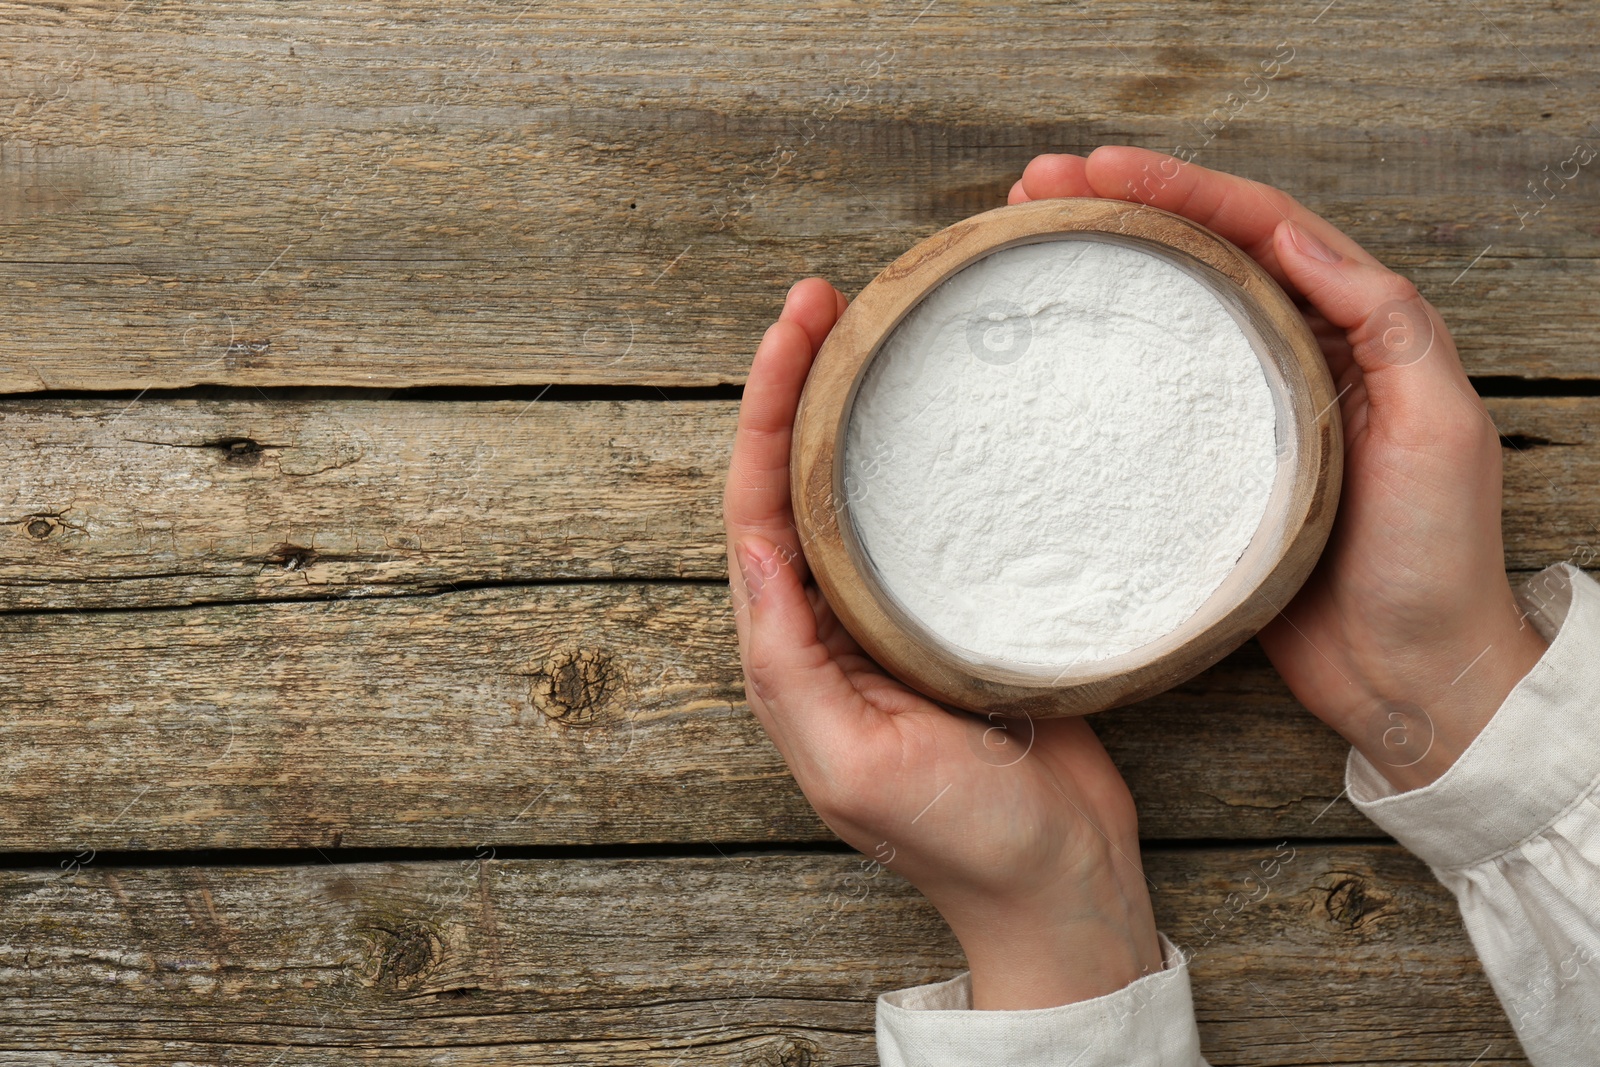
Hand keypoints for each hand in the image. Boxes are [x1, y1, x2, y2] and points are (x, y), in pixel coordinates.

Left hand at [723, 278, 1163, 1008]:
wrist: (1066, 887)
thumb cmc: (964, 843)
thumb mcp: (853, 769)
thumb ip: (789, 665)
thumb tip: (753, 548)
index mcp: (794, 654)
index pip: (759, 508)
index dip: (765, 411)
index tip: (796, 326)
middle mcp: (835, 623)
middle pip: (798, 479)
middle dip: (800, 383)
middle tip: (830, 296)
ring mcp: (900, 614)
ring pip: (859, 488)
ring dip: (854, 405)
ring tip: (874, 323)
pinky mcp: (967, 613)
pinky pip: (930, 518)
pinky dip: (923, 454)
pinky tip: (946, 406)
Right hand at [1011, 147, 1547, 790]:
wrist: (1410, 678)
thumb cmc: (1436, 560)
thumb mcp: (1441, 427)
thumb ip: (1386, 323)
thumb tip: (1296, 237)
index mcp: (1352, 334)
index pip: (1258, 231)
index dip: (1180, 190)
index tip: (1100, 169)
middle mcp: (1293, 359)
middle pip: (1199, 258)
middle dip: (1119, 210)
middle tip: (1034, 187)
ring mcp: (1245, 416)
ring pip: (1168, 316)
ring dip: (1102, 270)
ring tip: (1027, 240)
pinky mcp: (1207, 475)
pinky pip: (1150, 400)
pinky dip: (1101, 361)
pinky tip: (1051, 351)